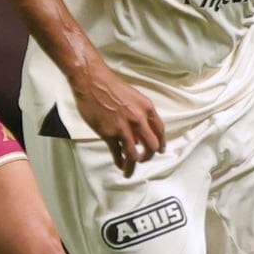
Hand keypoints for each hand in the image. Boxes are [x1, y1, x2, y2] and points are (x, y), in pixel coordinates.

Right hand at [73, 57, 165, 176]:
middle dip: (148, 156)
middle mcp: (138, 119)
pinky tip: (120, 165)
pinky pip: (118, 153)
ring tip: (129, 171)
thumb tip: (139, 134)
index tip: (160, 150)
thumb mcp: (133, 97)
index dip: (161, 143)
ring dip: (133, 165)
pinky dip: (120, 161)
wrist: (92, 81)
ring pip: (134, 155)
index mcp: (147, 108)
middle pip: (151, 146)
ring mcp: (123, 128)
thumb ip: (139, 115)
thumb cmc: (111, 86)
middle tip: (144, 159)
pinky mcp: (109, 133)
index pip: (160, 130)